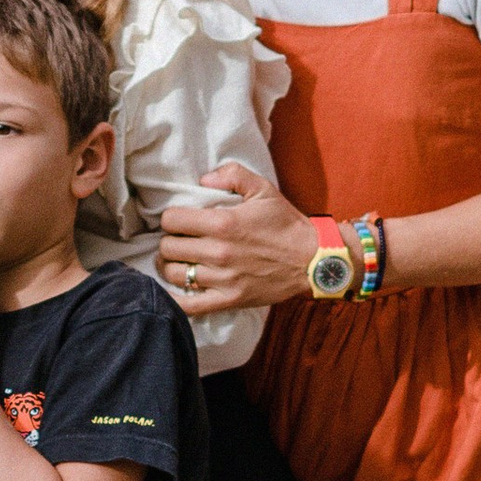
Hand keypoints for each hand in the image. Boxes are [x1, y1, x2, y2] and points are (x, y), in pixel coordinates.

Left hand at [153, 159, 320, 313]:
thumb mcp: (263, 189)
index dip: (171, 218)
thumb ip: (232, 175)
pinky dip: (175, 300)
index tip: (180, 220)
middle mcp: (218, 251)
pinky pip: (189, 305)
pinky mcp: (229, 299)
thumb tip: (203, 179)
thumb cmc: (286, 223)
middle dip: (170, 240)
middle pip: (168, 247)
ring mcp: (222, 278)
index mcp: (222, 222)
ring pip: (173, 273)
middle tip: (181, 240)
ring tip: (181, 261)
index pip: (170, 219)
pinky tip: (175, 290)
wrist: (313, 260)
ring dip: (172, 266)